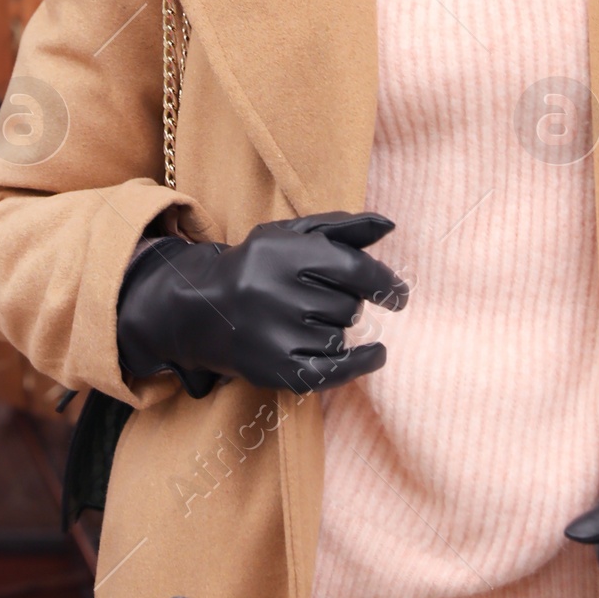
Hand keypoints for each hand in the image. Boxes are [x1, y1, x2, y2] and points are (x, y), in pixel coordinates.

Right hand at [115, 211, 404, 396]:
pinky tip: (374, 354)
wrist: (199, 310)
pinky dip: (360, 364)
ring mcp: (273, 335)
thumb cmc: (257, 267)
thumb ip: (342, 228)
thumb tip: (390, 226)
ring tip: (304, 322)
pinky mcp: (274, 369)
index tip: (399, 294)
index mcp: (280, 254)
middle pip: (348, 307)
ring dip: (335, 329)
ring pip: (339, 336)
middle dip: (345, 304)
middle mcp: (274, 294)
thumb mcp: (291, 236)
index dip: (383, 282)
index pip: (351, 270)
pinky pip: (334, 371)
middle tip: (319, 301)